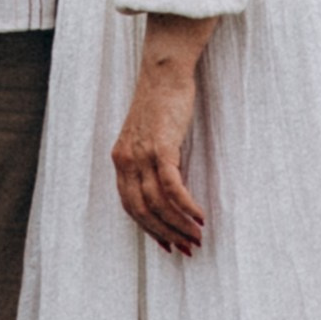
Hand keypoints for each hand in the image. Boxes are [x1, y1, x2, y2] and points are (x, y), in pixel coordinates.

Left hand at [112, 47, 207, 255]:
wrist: (164, 72)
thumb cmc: (161, 103)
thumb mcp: (148, 138)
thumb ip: (150, 163)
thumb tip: (167, 191)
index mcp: (120, 160)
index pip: (130, 207)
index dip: (149, 230)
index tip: (168, 244)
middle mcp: (126, 160)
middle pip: (142, 211)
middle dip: (166, 234)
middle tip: (189, 247)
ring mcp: (142, 154)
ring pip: (158, 203)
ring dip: (179, 224)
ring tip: (199, 235)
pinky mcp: (161, 146)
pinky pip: (172, 186)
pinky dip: (186, 205)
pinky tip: (200, 215)